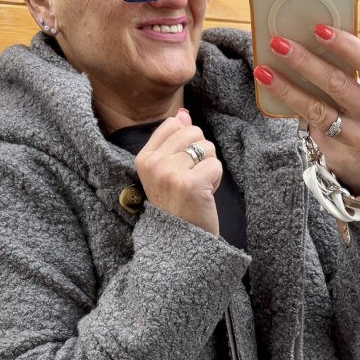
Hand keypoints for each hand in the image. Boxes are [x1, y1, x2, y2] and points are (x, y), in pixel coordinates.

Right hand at [134, 109, 222, 234]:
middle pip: (193, 132)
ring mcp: (171, 174)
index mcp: (143, 158)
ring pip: (206, 148)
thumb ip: (173, 141)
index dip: (185, 143)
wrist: (179, 244)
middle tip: (190, 181)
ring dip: (208, 168)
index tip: (180, 168)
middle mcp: (154, 164)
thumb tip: (183, 115)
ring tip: (197, 189)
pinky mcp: (191, 184)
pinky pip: (215, 165)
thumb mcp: (167, 171)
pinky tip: (204, 196)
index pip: (173, 125)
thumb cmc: (176, 206)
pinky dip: (216, 180)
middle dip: (200, 154)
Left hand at [254, 26, 359, 195]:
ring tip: (264, 72)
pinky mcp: (338, 155)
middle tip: (279, 43)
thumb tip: (312, 46)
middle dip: (304, 61)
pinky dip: (293, 110)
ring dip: (287, 89)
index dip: (344, 44)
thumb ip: (354, 77)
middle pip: (336, 84)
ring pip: (316, 110)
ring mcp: (357, 138)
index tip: (318, 28)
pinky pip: (310, 128)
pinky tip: (275, 95)